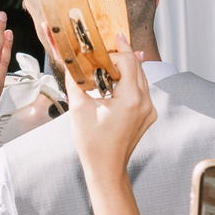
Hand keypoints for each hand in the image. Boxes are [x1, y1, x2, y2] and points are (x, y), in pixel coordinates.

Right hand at [63, 37, 155, 171]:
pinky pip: (142, 90)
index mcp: (130, 99)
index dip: (114, 51)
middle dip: (120, 56)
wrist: (106, 168)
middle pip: (137, 66)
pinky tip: (117, 81)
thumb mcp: (78, 107)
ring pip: (141, 77)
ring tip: (108, 63)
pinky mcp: (148, 115)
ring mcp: (149, 110)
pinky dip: (130, 82)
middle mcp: (145, 102)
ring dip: (126, 68)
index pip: (128, 61)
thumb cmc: (92, 143)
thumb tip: (65, 58)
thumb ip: (74, 78)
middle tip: (105, 48)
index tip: (103, 45)